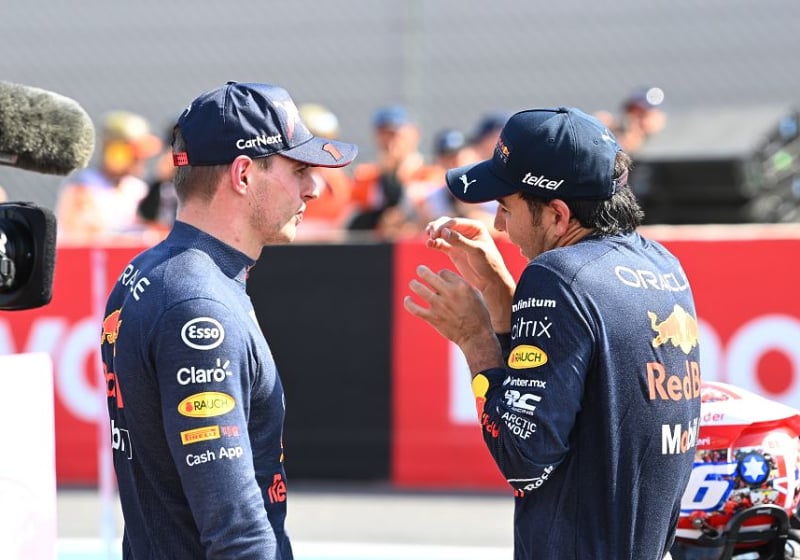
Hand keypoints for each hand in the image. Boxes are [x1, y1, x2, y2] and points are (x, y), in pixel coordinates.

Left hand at [404, 265, 502, 372]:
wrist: (475, 336)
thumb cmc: (479, 315)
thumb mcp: (476, 294)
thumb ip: (463, 284)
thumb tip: (450, 278)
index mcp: (461, 286)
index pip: (442, 272)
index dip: (440, 274)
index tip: (440, 279)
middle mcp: (448, 293)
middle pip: (428, 275)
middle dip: (422, 271)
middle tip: (420, 270)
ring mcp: (439, 306)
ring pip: (419, 289)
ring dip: (414, 284)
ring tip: (413, 283)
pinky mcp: (432, 318)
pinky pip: (414, 309)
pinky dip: (408, 303)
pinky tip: (407, 299)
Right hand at [424, 216, 515, 331]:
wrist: (490, 281)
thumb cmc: (489, 265)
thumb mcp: (476, 252)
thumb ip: (460, 241)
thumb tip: (444, 231)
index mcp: (475, 227)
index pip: (455, 222)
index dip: (443, 226)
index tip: (436, 233)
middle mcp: (466, 231)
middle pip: (446, 224)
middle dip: (437, 228)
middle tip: (431, 235)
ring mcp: (458, 241)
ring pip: (441, 232)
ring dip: (433, 234)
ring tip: (429, 239)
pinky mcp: (452, 250)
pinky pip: (440, 243)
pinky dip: (433, 243)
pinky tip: (429, 245)